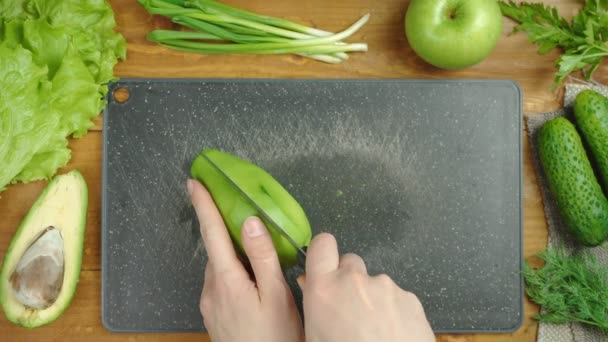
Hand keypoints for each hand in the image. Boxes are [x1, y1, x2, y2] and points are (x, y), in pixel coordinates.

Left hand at [188, 179, 303, 341]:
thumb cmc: (275, 337)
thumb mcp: (276, 297)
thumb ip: (262, 258)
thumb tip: (250, 222)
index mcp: (227, 280)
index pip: (213, 234)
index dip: (204, 206)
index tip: (194, 183)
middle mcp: (211, 289)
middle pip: (216, 249)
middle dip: (222, 228)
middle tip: (235, 211)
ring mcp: (210, 304)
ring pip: (220, 267)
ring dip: (232, 253)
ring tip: (255, 253)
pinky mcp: (214, 314)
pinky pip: (222, 282)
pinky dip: (233, 271)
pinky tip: (252, 280)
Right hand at [298, 233, 434, 341]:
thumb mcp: (315, 337)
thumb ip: (313, 303)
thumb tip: (309, 284)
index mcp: (324, 290)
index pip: (322, 244)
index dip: (323, 252)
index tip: (323, 264)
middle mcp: (355, 280)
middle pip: (349, 262)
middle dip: (348, 279)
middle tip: (348, 308)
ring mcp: (385, 286)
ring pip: (374, 282)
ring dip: (372, 298)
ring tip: (373, 330)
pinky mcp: (410, 298)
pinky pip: (396, 297)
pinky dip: (394, 310)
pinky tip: (391, 334)